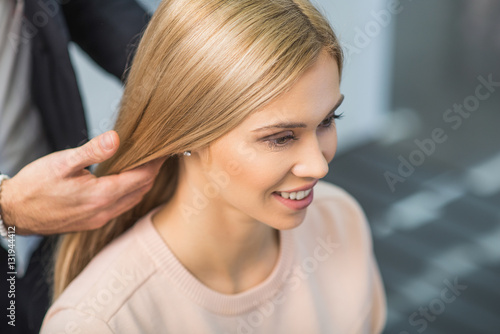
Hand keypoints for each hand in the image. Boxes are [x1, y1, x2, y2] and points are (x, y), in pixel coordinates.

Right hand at [0, 131, 164, 234]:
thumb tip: (117, 137)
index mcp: (102, 195)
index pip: (141, 177)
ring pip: (133, 200)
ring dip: (143, 183)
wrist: (12, 213)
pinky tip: (127, 182)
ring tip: (148, 164)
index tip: (165, 149)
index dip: (155, 162)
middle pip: (142, 189)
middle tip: (160, 154)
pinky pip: (122, 207)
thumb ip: (93, 151)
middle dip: (153, 171)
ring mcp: (100, 219)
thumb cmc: (34, 186)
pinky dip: (131, 192)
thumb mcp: (62, 162)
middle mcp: (105, 210)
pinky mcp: (93, 222)